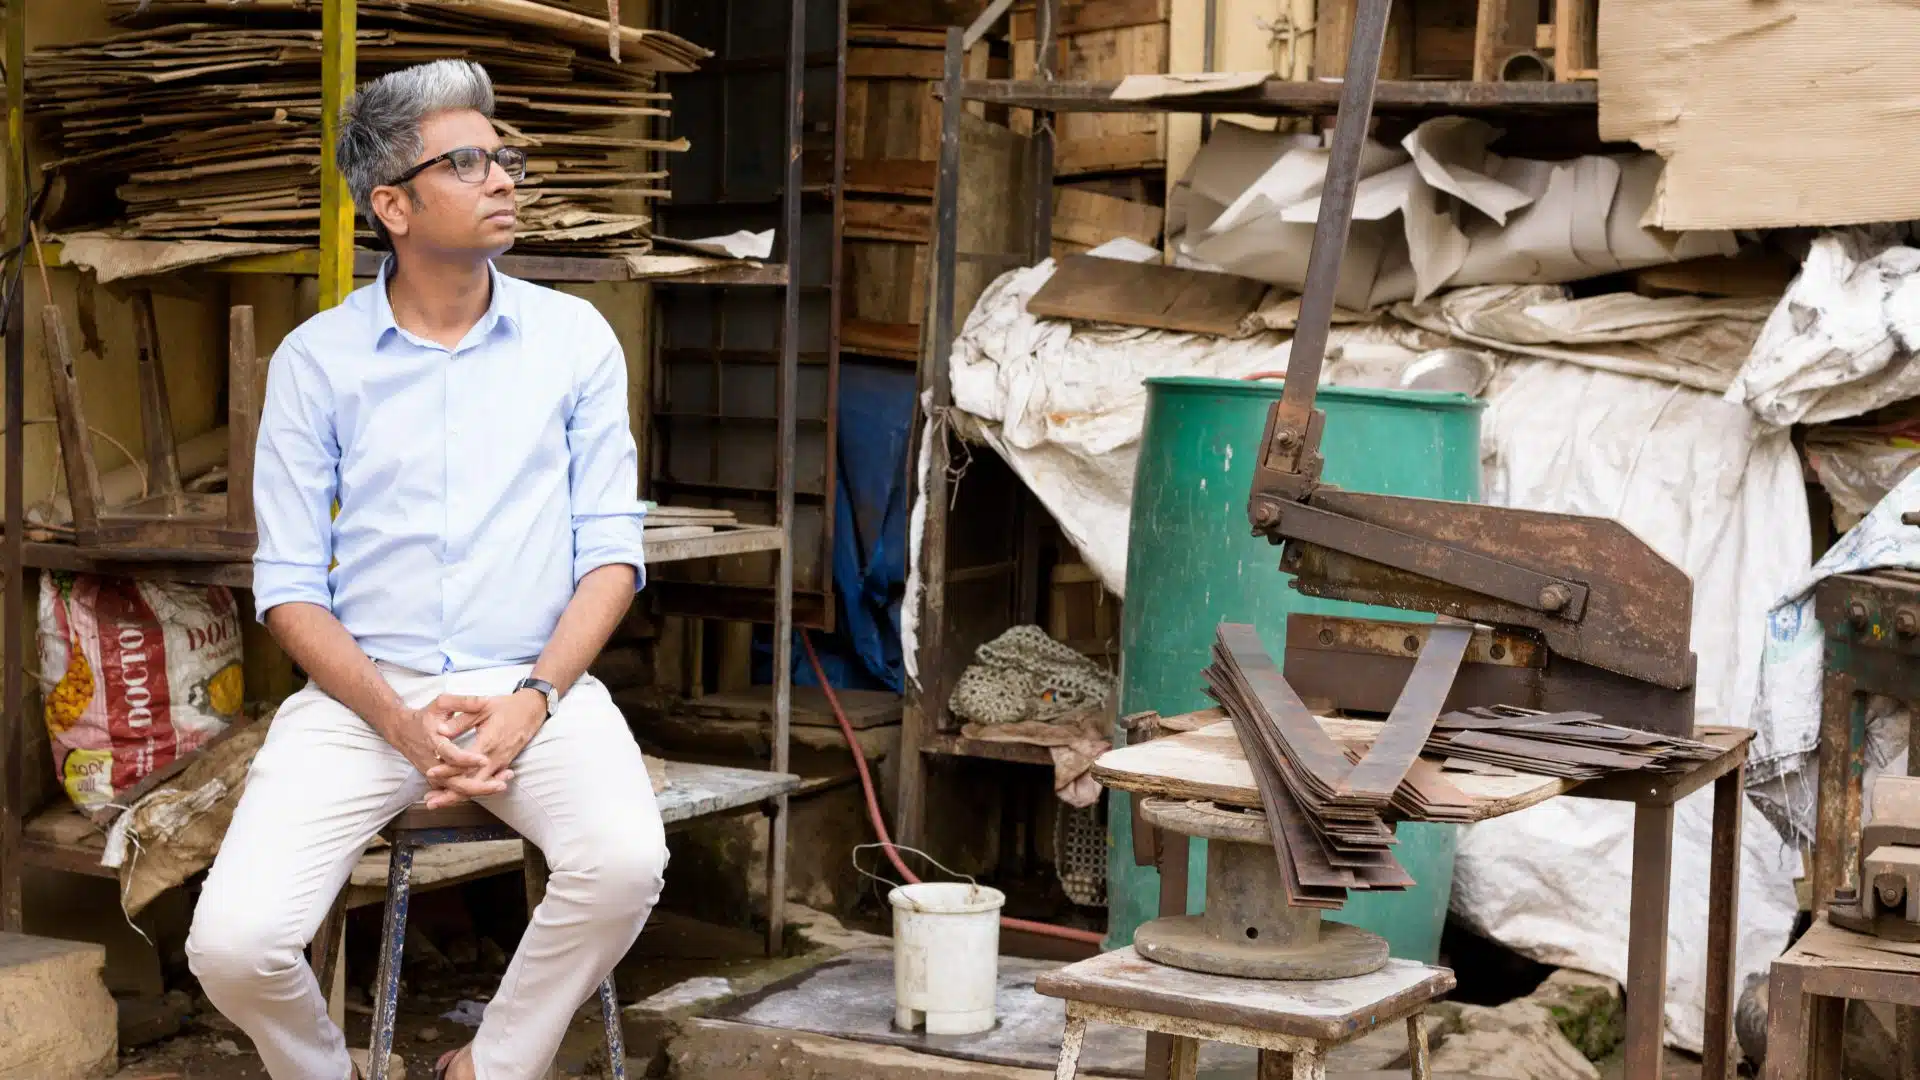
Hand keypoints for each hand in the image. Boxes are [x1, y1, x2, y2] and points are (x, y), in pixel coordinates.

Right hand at [385, 695, 509, 807]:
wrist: (402, 731)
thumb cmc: (425, 716)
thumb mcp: (442, 703)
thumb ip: (463, 702)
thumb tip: (484, 700)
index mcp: (434, 742)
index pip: (451, 756)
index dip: (467, 760)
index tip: (484, 759)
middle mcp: (433, 763)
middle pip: (455, 782)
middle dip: (478, 786)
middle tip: (501, 784)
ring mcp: (434, 774)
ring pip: (456, 790)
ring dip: (480, 791)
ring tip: (502, 785)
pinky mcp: (436, 780)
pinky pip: (455, 790)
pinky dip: (473, 791)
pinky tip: (492, 786)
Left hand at [422, 690, 545, 808]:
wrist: (532, 710)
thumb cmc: (506, 707)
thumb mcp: (483, 706)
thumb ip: (461, 720)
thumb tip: (440, 730)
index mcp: (489, 741)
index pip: (466, 762)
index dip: (448, 769)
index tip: (430, 772)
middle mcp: (495, 757)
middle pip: (472, 783)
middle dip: (451, 794)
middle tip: (430, 803)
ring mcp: (500, 764)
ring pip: (478, 786)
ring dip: (457, 796)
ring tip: (437, 803)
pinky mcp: (502, 766)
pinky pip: (485, 783)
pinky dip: (470, 791)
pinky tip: (455, 796)